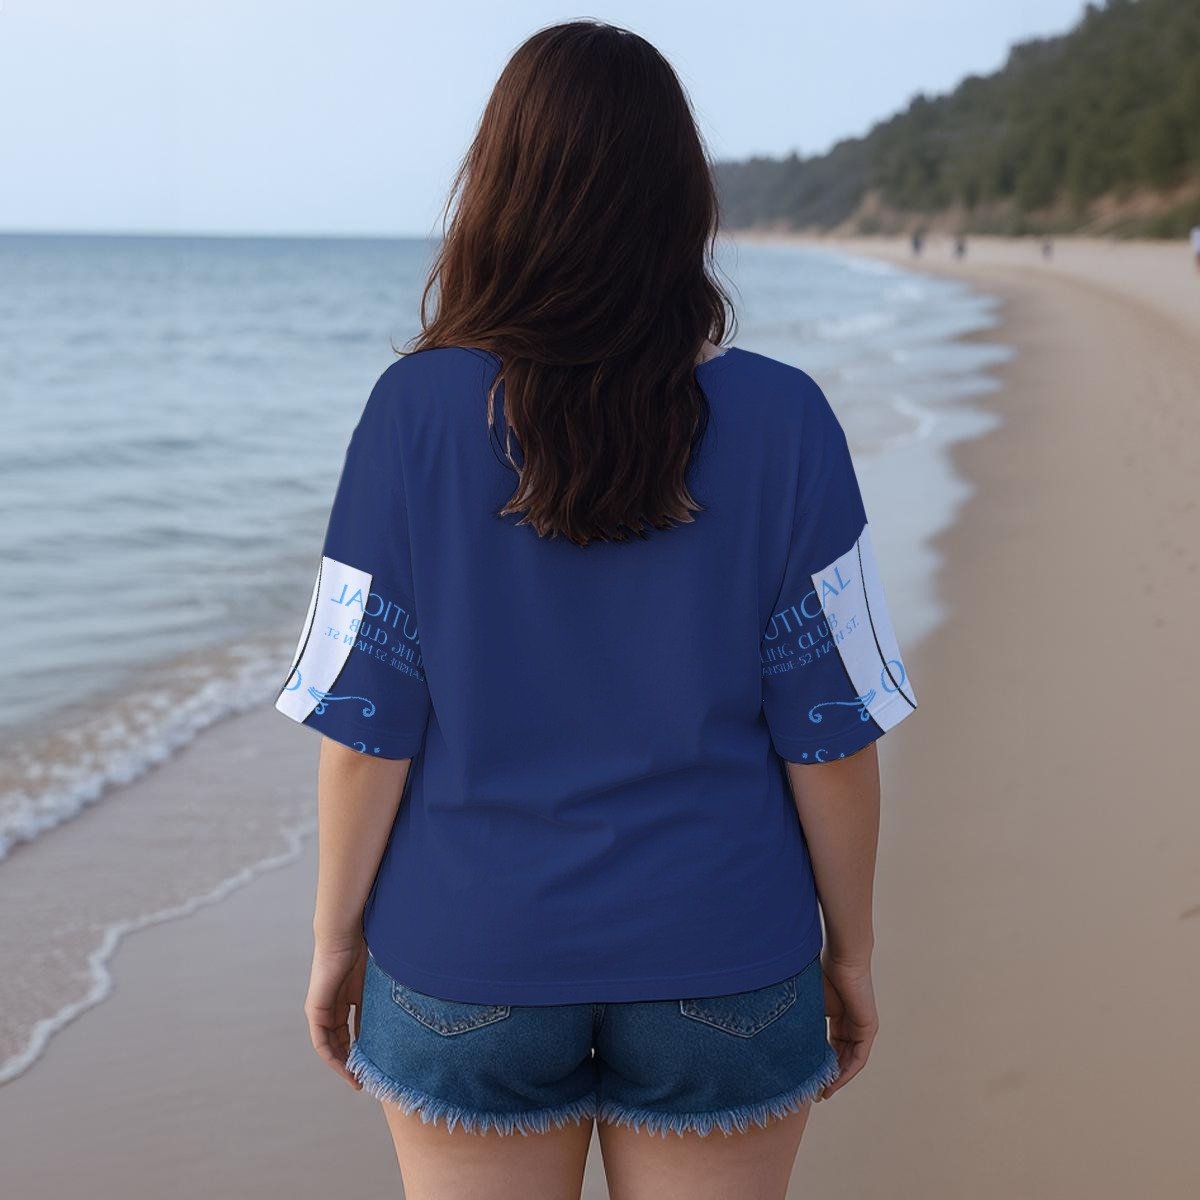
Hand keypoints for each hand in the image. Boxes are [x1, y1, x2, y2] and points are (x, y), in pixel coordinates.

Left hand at [305, 933, 367, 1089]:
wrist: (344, 934)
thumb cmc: (362, 950)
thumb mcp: (372, 986)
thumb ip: (374, 1007)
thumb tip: (387, 1030)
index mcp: (344, 1001)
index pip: (350, 1033)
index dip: (360, 1050)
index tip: (372, 1065)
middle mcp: (330, 1008)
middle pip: (339, 1042)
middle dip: (351, 1062)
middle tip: (364, 1080)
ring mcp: (320, 1010)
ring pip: (330, 1045)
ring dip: (341, 1064)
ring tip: (355, 1079)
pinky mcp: (315, 1009)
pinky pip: (321, 1040)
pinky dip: (332, 1055)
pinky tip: (344, 1065)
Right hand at [816, 953, 877, 1100]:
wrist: (843, 958)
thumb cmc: (823, 973)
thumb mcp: (811, 1004)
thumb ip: (805, 1021)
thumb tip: (782, 1038)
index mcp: (839, 1016)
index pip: (829, 1046)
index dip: (818, 1063)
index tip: (805, 1078)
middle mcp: (852, 1025)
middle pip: (840, 1057)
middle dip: (827, 1076)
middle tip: (812, 1092)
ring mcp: (862, 1028)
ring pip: (849, 1061)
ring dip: (836, 1079)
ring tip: (821, 1093)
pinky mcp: (868, 1029)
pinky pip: (858, 1058)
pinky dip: (846, 1072)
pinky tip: (833, 1082)